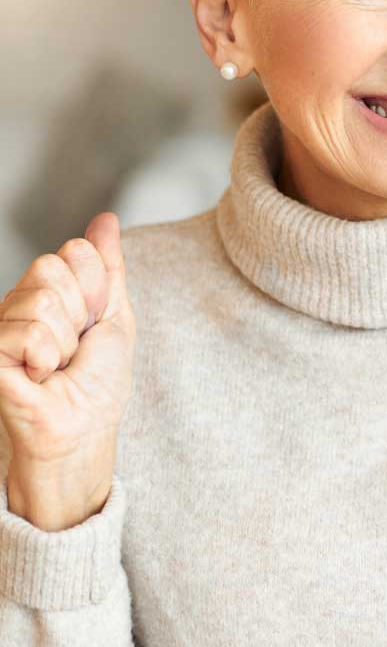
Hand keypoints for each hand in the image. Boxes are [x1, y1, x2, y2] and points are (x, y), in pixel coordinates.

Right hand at [0, 211, 134, 469]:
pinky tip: (40, 375)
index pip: (75, 251)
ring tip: (57, 364)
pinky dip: (46, 358)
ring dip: (63, 340)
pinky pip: (27, 332)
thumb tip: (105, 218)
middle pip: (52, 267)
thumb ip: (108, 265)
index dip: (97, 286)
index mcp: (52, 289)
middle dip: (79, 309)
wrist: (85, 427)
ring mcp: (1, 325)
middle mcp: (20, 302)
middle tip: (76, 344)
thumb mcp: (114, 314)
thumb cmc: (99, 379)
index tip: (96, 319)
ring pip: (40, 299)